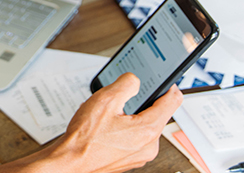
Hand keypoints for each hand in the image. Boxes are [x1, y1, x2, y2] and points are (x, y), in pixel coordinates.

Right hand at [52, 73, 182, 172]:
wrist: (70, 163)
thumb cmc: (85, 139)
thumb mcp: (105, 99)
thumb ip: (126, 84)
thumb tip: (134, 80)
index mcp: (147, 130)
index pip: (172, 101)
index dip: (169, 86)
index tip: (165, 80)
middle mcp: (149, 146)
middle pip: (157, 114)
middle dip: (142, 103)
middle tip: (124, 98)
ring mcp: (140, 156)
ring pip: (144, 127)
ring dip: (131, 117)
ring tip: (110, 116)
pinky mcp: (131, 160)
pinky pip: (135, 139)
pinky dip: (125, 130)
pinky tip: (107, 128)